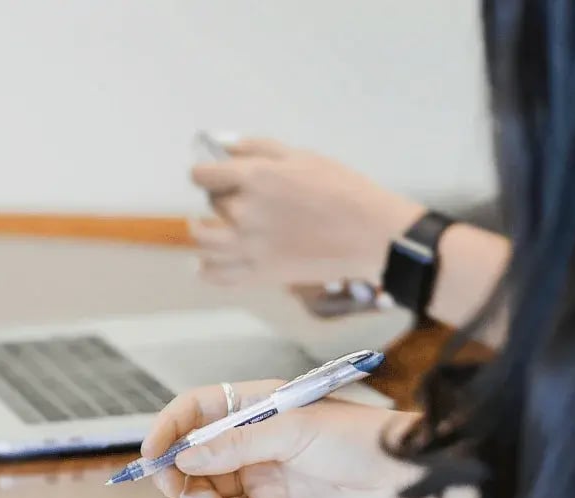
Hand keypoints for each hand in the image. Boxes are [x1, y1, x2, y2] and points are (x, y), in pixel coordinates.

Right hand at [142, 380, 436, 497]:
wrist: (410, 484)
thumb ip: (236, 445)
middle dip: (176, 470)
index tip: (151, 452)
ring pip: (205, 488)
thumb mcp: (294, 430)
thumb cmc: (363, 439)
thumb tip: (186, 457)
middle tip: (173, 486)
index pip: (197, 410)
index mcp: (257, 407)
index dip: (170, 428)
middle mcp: (253, 442)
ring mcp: (261, 478)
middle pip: (193, 454)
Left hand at [188, 138, 424, 283]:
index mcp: (255, 178)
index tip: (212, 174)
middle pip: (211, 204)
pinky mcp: (259, 274)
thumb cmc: (342, 189)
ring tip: (207, 227)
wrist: (371, 234)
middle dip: (220, 197)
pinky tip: (207, 262)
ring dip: (203, 232)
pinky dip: (206, 269)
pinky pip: (216, 275)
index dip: (205, 172)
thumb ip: (256, 148)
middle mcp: (245, 213)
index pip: (202, 175)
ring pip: (204, 241)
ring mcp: (250, 247)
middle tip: (241, 198)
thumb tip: (221, 145)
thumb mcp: (301, 156)